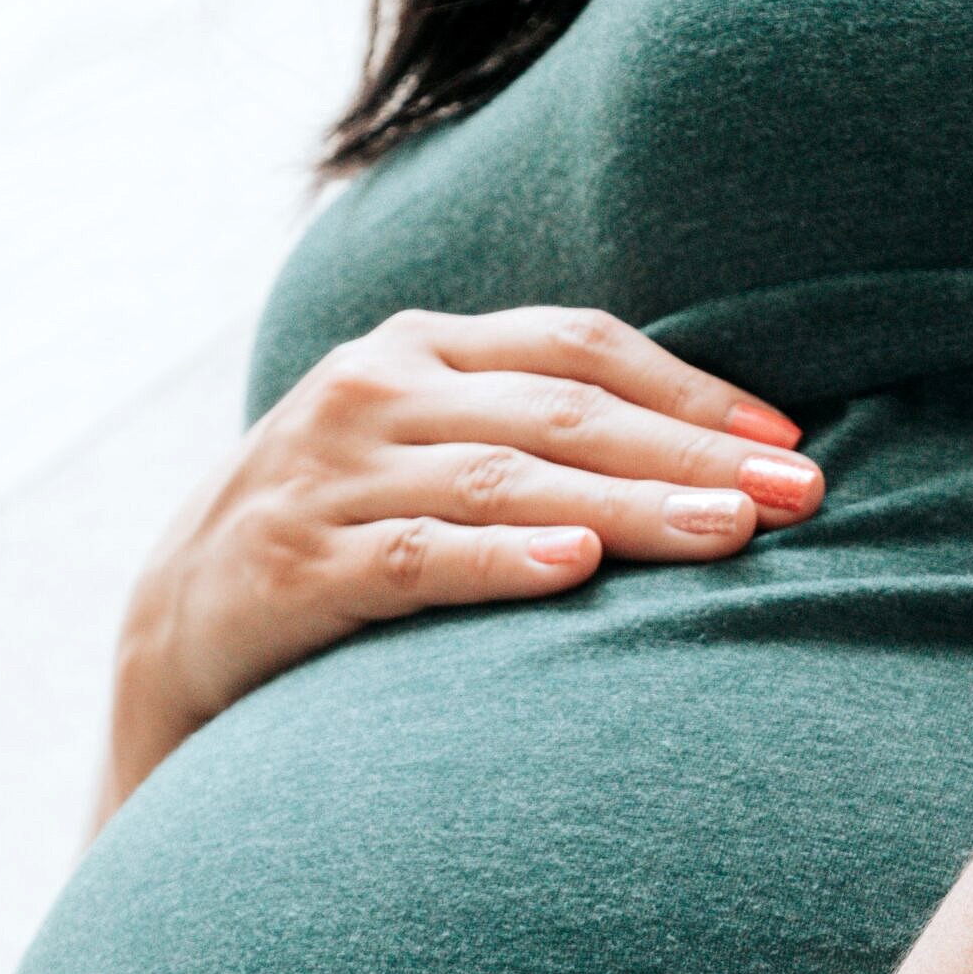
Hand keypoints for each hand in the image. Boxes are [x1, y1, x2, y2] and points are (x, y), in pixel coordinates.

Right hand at [104, 304, 821, 812]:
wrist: (174, 625)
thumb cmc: (336, 540)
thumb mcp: (419, 457)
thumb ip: (521, 436)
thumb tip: (694, 461)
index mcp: (418, 349)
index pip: (579, 348)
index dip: (692, 391)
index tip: (789, 442)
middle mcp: (374, 390)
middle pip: (563, 412)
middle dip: (693, 454)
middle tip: (798, 496)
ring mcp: (331, 475)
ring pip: (507, 480)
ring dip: (628, 508)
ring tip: (726, 536)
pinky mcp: (298, 565)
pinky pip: (417, 556)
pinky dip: (500, 560)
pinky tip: (577, 568)